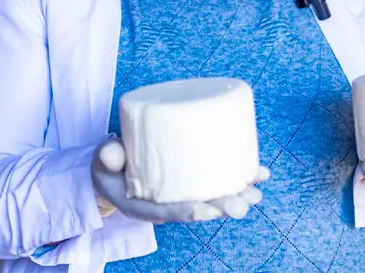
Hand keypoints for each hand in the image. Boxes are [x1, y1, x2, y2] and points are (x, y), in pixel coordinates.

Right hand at [91, 139, 267, 223]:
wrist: (117, 170)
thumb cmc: (111, 167)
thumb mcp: (103, 163)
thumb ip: (107, 158)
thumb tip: (112, 152)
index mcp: (146, 205)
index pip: (169, 213)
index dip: (189, 213)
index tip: (205, 211)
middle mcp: (170, 203)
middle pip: (200, 209)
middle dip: (222, 207)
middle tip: (241, 204)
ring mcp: (186, 192)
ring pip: (216, 198)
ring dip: (238, 195)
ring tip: (256, 192)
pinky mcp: (197, 180)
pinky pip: (223, 180)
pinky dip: (242, 177)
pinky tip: (261, 174)